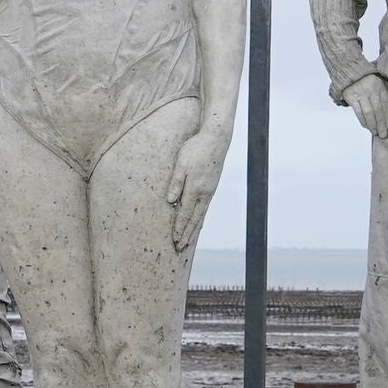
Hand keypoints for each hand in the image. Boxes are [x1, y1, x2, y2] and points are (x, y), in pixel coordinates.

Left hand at [163, 132, 223, 251]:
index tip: (174, 240)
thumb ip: (176, 183)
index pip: (185, 214)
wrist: (216, 139)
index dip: (179, 228)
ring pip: (200, 216)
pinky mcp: (212, 187)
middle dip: (186, 234)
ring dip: (193, 230)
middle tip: (180, 248)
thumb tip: (171, 202)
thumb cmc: (195, 149)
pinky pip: (205, 208)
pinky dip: (200, 219)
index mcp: (194, 189)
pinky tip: (198, 224)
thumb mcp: (181, 163)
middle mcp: (204, 194)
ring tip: (188, 241)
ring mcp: (209, 191)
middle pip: (194, 219)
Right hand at [344, 73, 387, 137]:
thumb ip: (383, 96)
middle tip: (383, 134)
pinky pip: (358, 111)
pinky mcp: (351, 97)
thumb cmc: (367, 82)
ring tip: (375, 132)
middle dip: (381, 123)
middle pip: (377, 110)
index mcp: (379, 87)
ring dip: (372, 124)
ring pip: (368, 112)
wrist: (350, 73)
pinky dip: (362, 120)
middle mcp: (371, 90)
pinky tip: (366, 126)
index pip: (386, 104)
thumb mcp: (378, 84)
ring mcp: (360, 93)